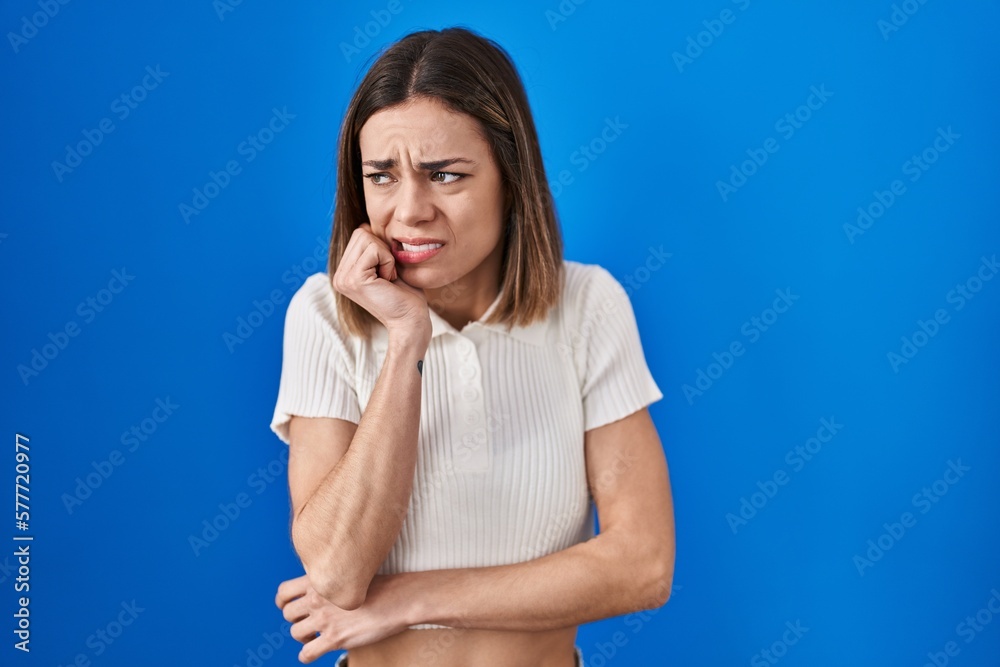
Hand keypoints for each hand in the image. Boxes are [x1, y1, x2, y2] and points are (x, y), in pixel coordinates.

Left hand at [275, 573, 410, 662]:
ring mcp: (325, 619)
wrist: (399, 598)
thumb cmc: (382, 586)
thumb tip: (322, 589)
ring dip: (302, 637)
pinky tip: (316, 652)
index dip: (283, 602)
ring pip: (295, 633)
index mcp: (320, 580)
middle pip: (288, 614)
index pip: (284, 591)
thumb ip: (332, 581)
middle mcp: (318, 598)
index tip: (288, 607)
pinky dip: (307, 655)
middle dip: (296, 620)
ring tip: (314, 637)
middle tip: (308, 623)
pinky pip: (306, 653)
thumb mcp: (351, 574)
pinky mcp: (334, 638)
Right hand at [332, 223, 430, 343]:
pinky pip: (374, 249)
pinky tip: (388, 281)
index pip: (359, 234)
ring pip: (367, 238)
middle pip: (361, 233)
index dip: (381, 247)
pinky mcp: (354, 279)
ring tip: (387, 279)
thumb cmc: (405, 294)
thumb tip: (365, 225)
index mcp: (344, 272)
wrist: (411, 320)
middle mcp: (339, 275)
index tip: (387, 272)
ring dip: (386, 256)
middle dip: (383, 250)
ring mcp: (343, 278)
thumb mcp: (387, 264)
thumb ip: (374, 247)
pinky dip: (388, 262)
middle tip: (388, 276)